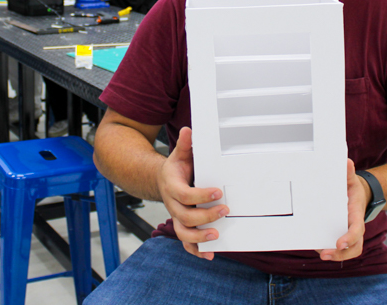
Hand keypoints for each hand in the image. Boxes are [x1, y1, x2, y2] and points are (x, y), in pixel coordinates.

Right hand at [157, 127, 228, 259]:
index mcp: (172, 187)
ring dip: (199, 237)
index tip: (217, 192)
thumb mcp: (179, 155)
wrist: (161, 181)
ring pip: (183, 233)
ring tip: (216, 235)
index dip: (200, 196)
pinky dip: (197, 250)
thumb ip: (185, 145)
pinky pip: (186, 242)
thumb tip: (189, 131)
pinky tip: (210, 254)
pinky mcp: (182, 226)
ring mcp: (177, 217)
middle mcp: (173, 205)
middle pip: (184, 217)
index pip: (184, 195)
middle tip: (225, 210)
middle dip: (205, 216)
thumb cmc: (175, 169)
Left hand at [318, 160, 367, 261]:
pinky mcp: (341, 235)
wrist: (358, 195)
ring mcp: (348, 233)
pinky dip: (331, 251)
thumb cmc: (353, 189)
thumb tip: (346, 162)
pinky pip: (339, 248)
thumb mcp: (351, 180)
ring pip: (349, 251)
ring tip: (322, 255)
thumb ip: (348, 173)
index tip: (340, 243)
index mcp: (356, 214)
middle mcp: (354, 226)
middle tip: (325, 253)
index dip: (350, 237)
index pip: (357, 229)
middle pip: (355, 246)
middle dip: (342, 254)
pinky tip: (318, 248)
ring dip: (337, 256)